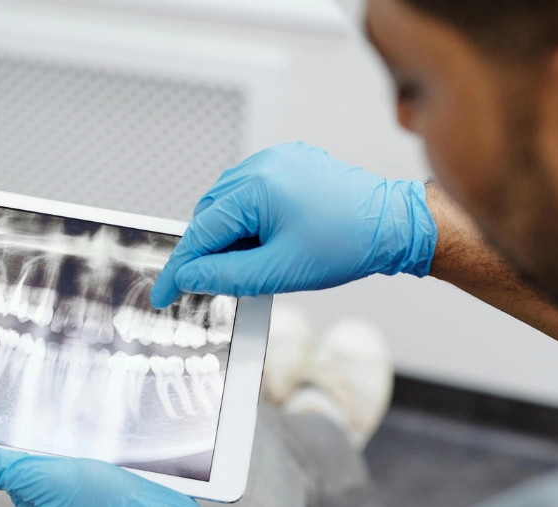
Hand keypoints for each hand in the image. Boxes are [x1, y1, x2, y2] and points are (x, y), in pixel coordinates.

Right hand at [150, 142, 437, 305]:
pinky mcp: (289, 163)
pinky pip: (250, 192)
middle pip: (210, 215)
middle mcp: (262, 164)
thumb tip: (187, 277)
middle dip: (207, 251)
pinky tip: (265, 241)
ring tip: (253, 261)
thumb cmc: (346, 245)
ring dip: (228, 235)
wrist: (395, 225)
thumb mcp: (277, 271)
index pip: (201, 232)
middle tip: (216, 283)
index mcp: (256, 187)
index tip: (162, 295)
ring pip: (227, 204)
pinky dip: (247, 219)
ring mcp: (276, 160)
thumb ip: (223, 275)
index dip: (178, 268)